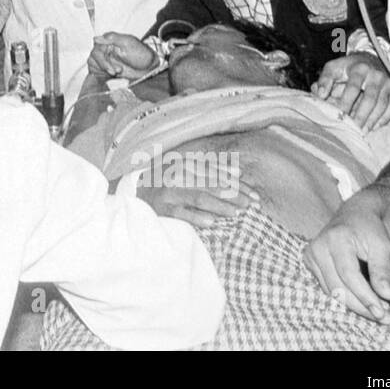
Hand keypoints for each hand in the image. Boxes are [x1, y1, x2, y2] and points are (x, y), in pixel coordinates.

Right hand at [89, 32, 157, 79]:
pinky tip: (110, 76)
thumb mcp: (128, 42)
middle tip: (119, 71)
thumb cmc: (141, 54)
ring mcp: (103, 60)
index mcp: (108, 41)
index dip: (102, 61)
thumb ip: (113, 38)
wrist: (148, 68)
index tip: (112, 69)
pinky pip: (94, 72)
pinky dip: (100, 75)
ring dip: (104, 71)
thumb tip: (96, 38)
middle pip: (94, 58)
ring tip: (118, 72)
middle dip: (105, 67)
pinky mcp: (104, 69)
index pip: (96, 50)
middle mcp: (104, 50)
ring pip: (93, 65)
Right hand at [136, 178, 259, 228]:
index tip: (255, 195)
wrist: (135, 193)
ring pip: (198, 198)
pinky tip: (211, 223)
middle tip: (251, 205)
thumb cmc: (167, 182)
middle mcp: (177, 176)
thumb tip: (237, 170)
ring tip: (236, 213)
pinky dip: (196, 217)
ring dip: (219, 205)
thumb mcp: (187, 170)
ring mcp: (169, 193)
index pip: (217, 175)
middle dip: (233, 195)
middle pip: (210, 185)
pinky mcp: (162, 209)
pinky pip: (181, 214)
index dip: (237, 185)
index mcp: (186, 165)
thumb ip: (211, 169)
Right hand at [303, 201, 389, 322]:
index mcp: (336, 238)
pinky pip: (327, 287)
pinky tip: (363, 303)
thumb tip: (387, 296)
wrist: (354, 215)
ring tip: (377, 313)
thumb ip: (382, 270)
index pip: (349, 275)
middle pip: (337, 287)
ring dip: (354, 305)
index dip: (366, 296)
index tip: (385, 312)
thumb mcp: (382, 245)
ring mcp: (310, 255)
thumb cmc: (370, 229)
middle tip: (385, 319)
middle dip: (361, 306)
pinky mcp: (309, 262)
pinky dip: (345, 298)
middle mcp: (318, 247)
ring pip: (331, 291)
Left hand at [312, 52, 389, 130]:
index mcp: (359, 69)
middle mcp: (376, 75)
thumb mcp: (334, 68)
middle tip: (352, 129)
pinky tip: (373, 127)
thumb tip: (320, 95)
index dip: (346, 102)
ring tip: (362, 131)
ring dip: (372, 120)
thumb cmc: (348, 67)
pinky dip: (384, 119)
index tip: (339, 115)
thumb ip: (324, 80)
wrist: (371, 59)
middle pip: (370, 99)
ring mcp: (388, 83)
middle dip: (361, 115)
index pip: (353, 87)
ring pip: (382, 105)